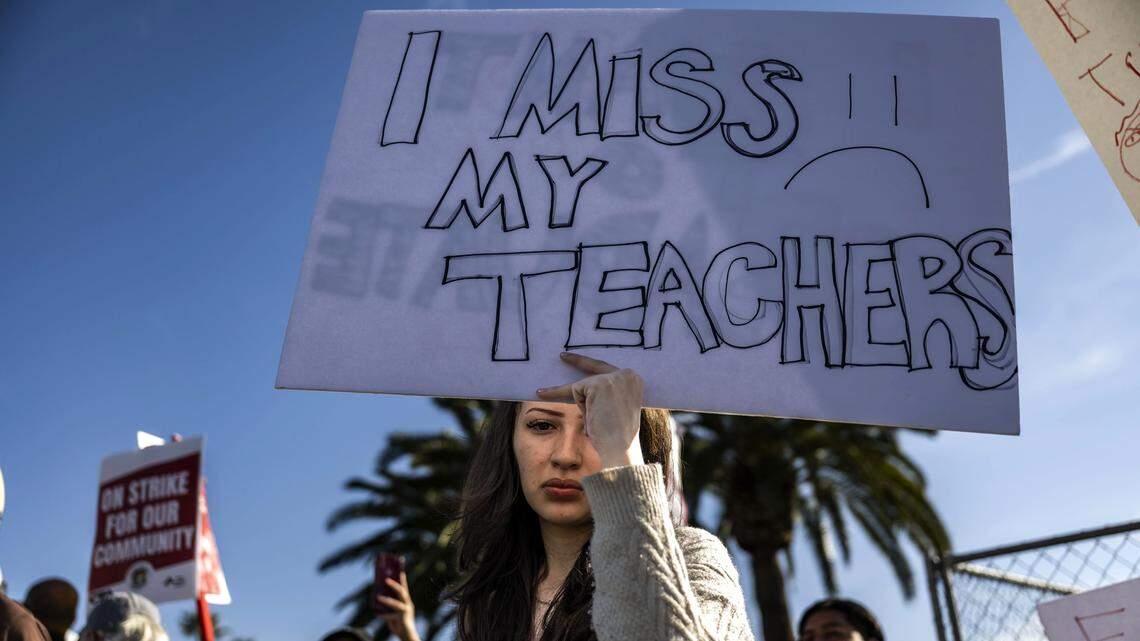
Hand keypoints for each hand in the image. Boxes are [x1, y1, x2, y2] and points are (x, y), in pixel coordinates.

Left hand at [377, 570, 419, 640]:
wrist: (407, 636)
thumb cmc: (399, 624)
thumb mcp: (393, 613)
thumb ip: (388, 606)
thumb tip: (378, 597)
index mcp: (406, 602)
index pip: (404, 588)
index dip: (402, 579)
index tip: (400, 570)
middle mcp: (408, 604)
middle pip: (402, 592)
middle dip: (394, 585)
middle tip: (386, 579)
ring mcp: (406, 611)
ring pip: (396, 603)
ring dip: (387, 600)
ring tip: (378, 597)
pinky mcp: (402, 618)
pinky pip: (391, 616)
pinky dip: (384, 616)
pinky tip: (378, 615)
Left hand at [536, 352, 645, 468]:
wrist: (619, 446)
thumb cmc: (617, 436)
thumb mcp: (616, 408)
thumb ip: (606, 394)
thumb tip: (583, 389)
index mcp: (634, 381)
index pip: (607, 369)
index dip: (590, 366)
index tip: (578, 358)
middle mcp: (627, 375)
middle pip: (594, 365)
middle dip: (576, 359)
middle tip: (562, 355)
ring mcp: (613, 377)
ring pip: (582, 386)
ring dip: (583, 406)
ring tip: (595, 421)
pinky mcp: (598, 384)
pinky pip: (576, 391)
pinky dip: (580, 406)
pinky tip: (593, 417)